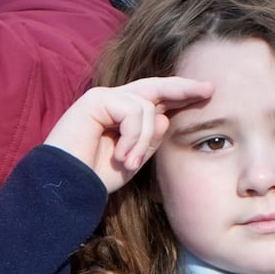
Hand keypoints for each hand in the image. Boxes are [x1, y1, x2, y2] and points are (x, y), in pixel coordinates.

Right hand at [45, 77, 212, 193]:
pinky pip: (132, 111)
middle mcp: (113, 102)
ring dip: (143, 139)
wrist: (66, 187)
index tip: (206, 92)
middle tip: (208, 89)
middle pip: (155, 87)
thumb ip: (149, 139)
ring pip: (146, 108)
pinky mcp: (95, 100)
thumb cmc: (95, 177)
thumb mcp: (133, 160)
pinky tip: (121, 156)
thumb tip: (166, 117)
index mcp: (122, 116)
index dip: (179, 94)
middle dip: (182, 88)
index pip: (155, 99)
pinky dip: (133, 136)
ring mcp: (103, 98)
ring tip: (129, 162)